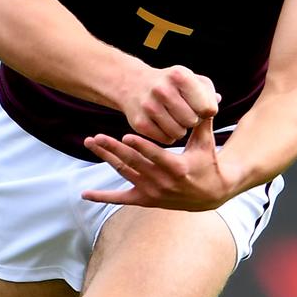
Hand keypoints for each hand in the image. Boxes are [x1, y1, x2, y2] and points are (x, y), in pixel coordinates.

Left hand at [82, 118, 235, 210]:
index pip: (156, 156)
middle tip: (96, 137)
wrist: (211, 194)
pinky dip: (102, 197)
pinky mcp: (146, 199)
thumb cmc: (208, 162)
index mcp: (178, 168)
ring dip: (106, 158)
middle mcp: (163, 182)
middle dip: (114, 149)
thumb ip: (203, 121)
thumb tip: (210, 96)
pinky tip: (85, 194)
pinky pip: (121, 199)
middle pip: (134, 163)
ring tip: (91, 143)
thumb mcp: (206, 143)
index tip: (125, 135)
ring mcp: (153, 192)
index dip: (141, 146)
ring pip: (125, 173)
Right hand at [120, 64, 220, 144]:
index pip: (208, 108)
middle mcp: (163, 89)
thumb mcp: (190, 79)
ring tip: (174, 118)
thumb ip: (207, 91)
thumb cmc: (170, 83)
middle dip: (192, 120)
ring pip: (179, 133)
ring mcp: (149, 106)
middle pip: (193, 122)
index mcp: (180, 75)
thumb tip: (217, 102)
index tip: (198, 106)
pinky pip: (165, 140)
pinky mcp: (139, 123)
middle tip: (184, 113)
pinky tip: (162, 123)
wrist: (133, 84)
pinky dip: (168, 135)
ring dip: (180, 129)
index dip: (207, 111)